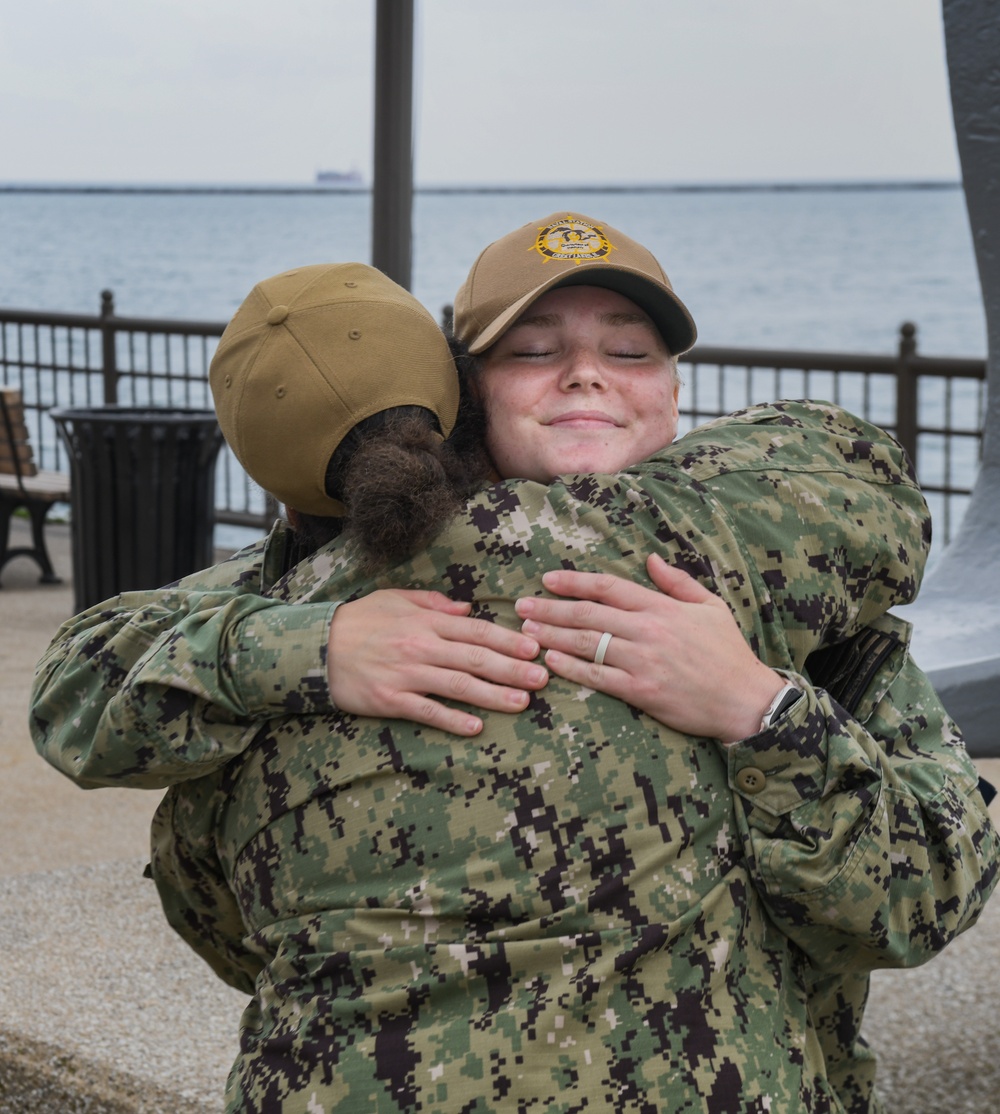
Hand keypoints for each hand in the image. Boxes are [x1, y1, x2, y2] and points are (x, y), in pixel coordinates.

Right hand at [328, 589, 547, 735]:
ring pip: (458, 685)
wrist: (315, 647)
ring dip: (493, 695)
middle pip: (476, 658)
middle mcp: (421, 646)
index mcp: (426, 621)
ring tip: (522, 703)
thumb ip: (434, 602)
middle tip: (543, 678)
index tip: (536, 647)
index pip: (477, 630)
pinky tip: (475, 727)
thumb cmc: (359, 621)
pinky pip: (426, 711)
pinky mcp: (390, 699)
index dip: (509, 640)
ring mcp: (406, 674)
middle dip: (513, 668)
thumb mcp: (395, 599)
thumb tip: (467, 608)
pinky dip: (451, 719)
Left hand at [514, 554, 783, 743]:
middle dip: (550, 609)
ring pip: (587, 643)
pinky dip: (571, 668)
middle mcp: (648, 629)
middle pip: (588, 614)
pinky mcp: (641, 690)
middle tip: (521, 606)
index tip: (547, 580)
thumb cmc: (728, 653)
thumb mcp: (710, 606)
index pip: (608, 587)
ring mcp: (643, 660)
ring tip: (526, 632)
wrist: (746, 699)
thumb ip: (677, 582)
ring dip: (552, 636)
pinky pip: (598, 677)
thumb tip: (650, 558)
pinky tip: (550, 662)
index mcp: (661, 607)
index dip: (574, 582)